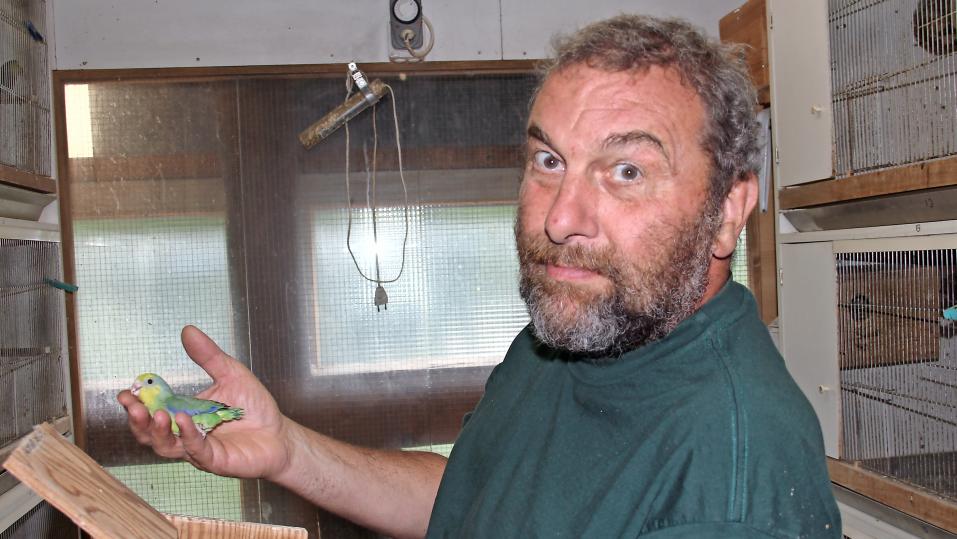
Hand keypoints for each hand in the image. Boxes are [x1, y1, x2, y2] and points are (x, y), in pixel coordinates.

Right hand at [117, 325, 290, 480]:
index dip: (136, 403)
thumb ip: (208, 356)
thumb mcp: (231, 374)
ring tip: (158, 414)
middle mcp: (185, 434)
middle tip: (132, 405)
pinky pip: (196, 450)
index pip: (153, 410)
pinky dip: (189, 435)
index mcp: (184, 413)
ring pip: (167, 446)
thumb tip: (188, 331)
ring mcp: (198, 449)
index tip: (126, 392)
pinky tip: (184, 420)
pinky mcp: (215, 460)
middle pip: (151, 432)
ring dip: (158, 431)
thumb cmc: (254, 408)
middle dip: (138, 420)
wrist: (280, 434)